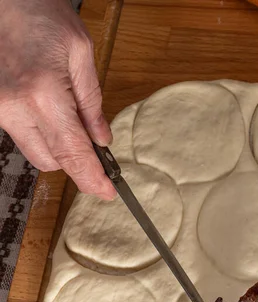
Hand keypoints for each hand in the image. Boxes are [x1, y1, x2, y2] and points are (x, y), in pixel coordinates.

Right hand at [0, 0, 114, 199]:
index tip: (107, 192)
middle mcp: (15, 109)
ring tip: (68, 117)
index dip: (92, 178)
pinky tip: (48, 111)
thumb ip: (92, 102)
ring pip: (35, 152)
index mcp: (44, 95)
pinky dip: (40, 133)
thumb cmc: (40, 13)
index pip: (73, 153)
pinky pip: (21, 136)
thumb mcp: (80, 52)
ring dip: (57, 147)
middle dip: (77, 161)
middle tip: (97, 151)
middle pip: (52, 161)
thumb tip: (102, 141)